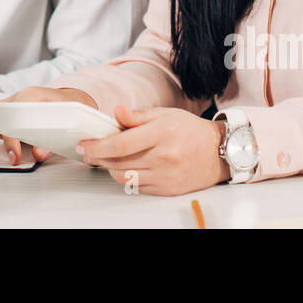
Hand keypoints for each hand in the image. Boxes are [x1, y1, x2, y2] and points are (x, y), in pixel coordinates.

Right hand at [0, 86, 94, 166]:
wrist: (70, 98)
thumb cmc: (69, 107)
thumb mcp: (69, 119)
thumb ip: (53, 139)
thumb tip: (39, 153)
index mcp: (31, 96)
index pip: (12, 116)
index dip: (10, 138)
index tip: (12, 157)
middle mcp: (15, 98)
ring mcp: (7, 104)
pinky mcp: (4, 112)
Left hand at [77, 106, 227, 195]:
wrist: (218, 153)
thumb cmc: (191, 131)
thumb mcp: (165, 113)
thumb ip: (138, 115)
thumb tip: (116, 112)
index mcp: (162, 133)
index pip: (120, 144)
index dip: (97, 146)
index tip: (84, 145)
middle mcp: (164, 157)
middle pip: (118, 162)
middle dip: (98, 157)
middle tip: (89, 151)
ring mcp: (166, 176)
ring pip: (124, 177)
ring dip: (110, 168)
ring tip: (106, 158)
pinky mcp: (167, 189)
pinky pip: (137, 186)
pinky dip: (126, 177)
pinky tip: (125, 166)